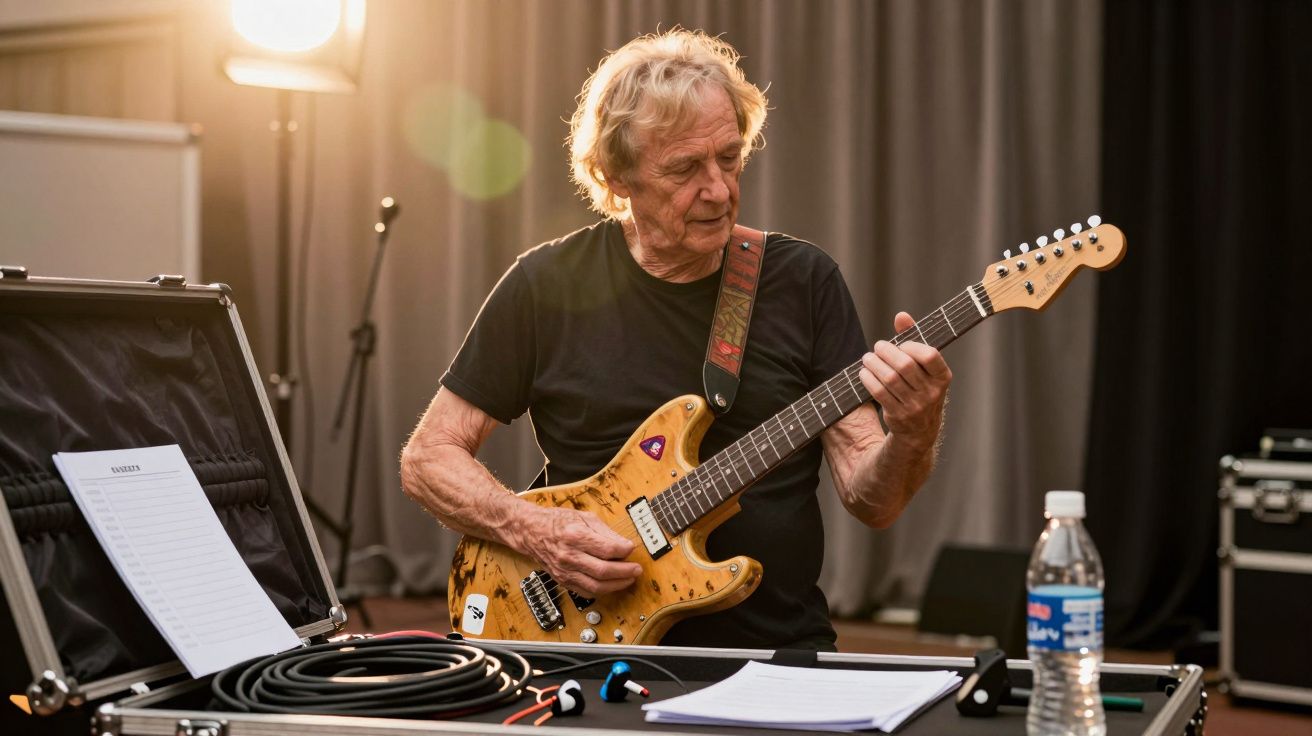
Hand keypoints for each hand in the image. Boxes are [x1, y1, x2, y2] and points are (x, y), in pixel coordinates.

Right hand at [511, 505, 642, 595]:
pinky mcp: (563, 580)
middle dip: (625, 572)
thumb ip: (605, 532)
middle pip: (603, 570)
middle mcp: (569, 556)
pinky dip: (602, 590)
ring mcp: (565, 571)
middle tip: (637, 569)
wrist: (531, 532)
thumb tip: (624, 546)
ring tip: (629, 579)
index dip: (624, 551)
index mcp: (575, 536)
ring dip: (617, 585)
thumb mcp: (584, 517)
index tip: (632, 549)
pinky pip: (586, 592)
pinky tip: (612, 584)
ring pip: (596, 586)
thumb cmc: (557, 522)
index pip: (607, 549)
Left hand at [858, 311, 951, 449]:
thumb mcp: (924, 366)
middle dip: (886, 352)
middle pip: (904, 365)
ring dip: (873, 364)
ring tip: (868, 358)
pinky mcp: (898, 415)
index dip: (911, 346)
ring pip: (889, 378)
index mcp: (943, 377)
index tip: (901, 344)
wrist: (920, 429)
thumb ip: (914, 338)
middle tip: (878, 347)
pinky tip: (864, 373)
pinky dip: (868, 379)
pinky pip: (879, 392)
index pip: (930, 355)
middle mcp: (932, 392)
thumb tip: (901, 315)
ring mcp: (915, 406)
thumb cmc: (920, 386)